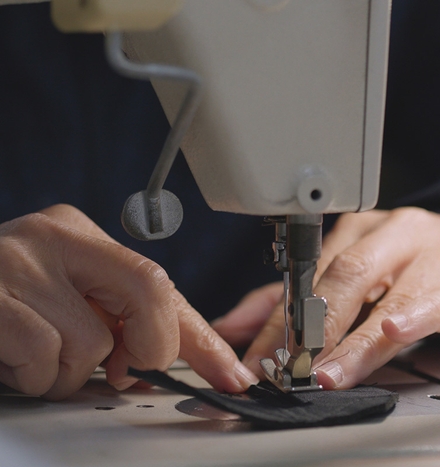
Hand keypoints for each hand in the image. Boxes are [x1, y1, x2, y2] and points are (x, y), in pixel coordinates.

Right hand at [0, 204, 257, 399]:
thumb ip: (121, 319)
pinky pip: (42, 357)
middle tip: (126, 369)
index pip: (162, 284)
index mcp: (79, 235)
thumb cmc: (3, 306)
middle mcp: (51, 237)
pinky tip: (13, 360)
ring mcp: (15, 264)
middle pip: (149, 291)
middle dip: (149, 348)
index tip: (231, 376)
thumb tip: (180, 361)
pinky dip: (34, 377)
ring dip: (69, 374)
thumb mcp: (68, 301)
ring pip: (92, 343)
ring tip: (37, 359)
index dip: (202, 337)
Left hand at [215, 208, 439, 388]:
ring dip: (350, 340)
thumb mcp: (367, 276)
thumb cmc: (429, 268)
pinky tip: (395, 332)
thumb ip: (303, 300)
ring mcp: (433, 254)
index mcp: (363, 229)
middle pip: (342, 278)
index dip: (276, 321)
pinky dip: (412, 317)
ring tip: (326, 372)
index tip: (254, 360)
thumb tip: (238, 326)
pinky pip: (436, 299)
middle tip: (285, 369)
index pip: (308, 274)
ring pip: (383, 295)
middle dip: (307, 329)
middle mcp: (395, 234)